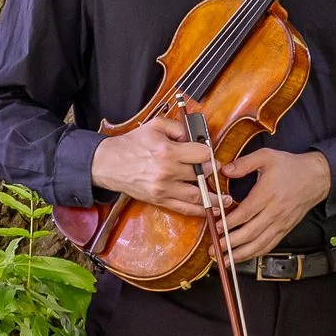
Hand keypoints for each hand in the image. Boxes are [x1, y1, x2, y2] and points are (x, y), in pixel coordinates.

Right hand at [89, 116, 212, 210]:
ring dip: (214, 198)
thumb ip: (179, 127)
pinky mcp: (159, 200)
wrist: (108, 164)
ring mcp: (163, 189)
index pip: (202, 155)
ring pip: (197, 196)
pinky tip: (213, 210)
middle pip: (201, 174)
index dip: (209, 154)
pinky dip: (200, 211)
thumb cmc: (132, 144)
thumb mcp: (155, 125)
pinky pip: (184, 209)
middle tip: (218, 172)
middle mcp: (167, 172)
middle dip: (211, 173)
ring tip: (226, 198)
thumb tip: (197, 137)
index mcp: (167, 151)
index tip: (211, 155)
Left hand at [219, 147, 332, 259]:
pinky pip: (269, 245)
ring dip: (240, 253)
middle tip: (214, 247)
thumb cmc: (292, 167)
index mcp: (268, 193)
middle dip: (230, 243)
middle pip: (250, 232)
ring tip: (224, 258)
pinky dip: (255, 253)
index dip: (229, 223)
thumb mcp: (267, 156)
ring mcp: (281, 222)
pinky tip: (243, 256)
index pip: (245, 212)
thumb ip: (244, 163)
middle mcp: (275, 211)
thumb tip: (225, 170)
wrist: (317, 177)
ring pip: (259, 243)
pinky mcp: (285, 229)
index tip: (216, 227)